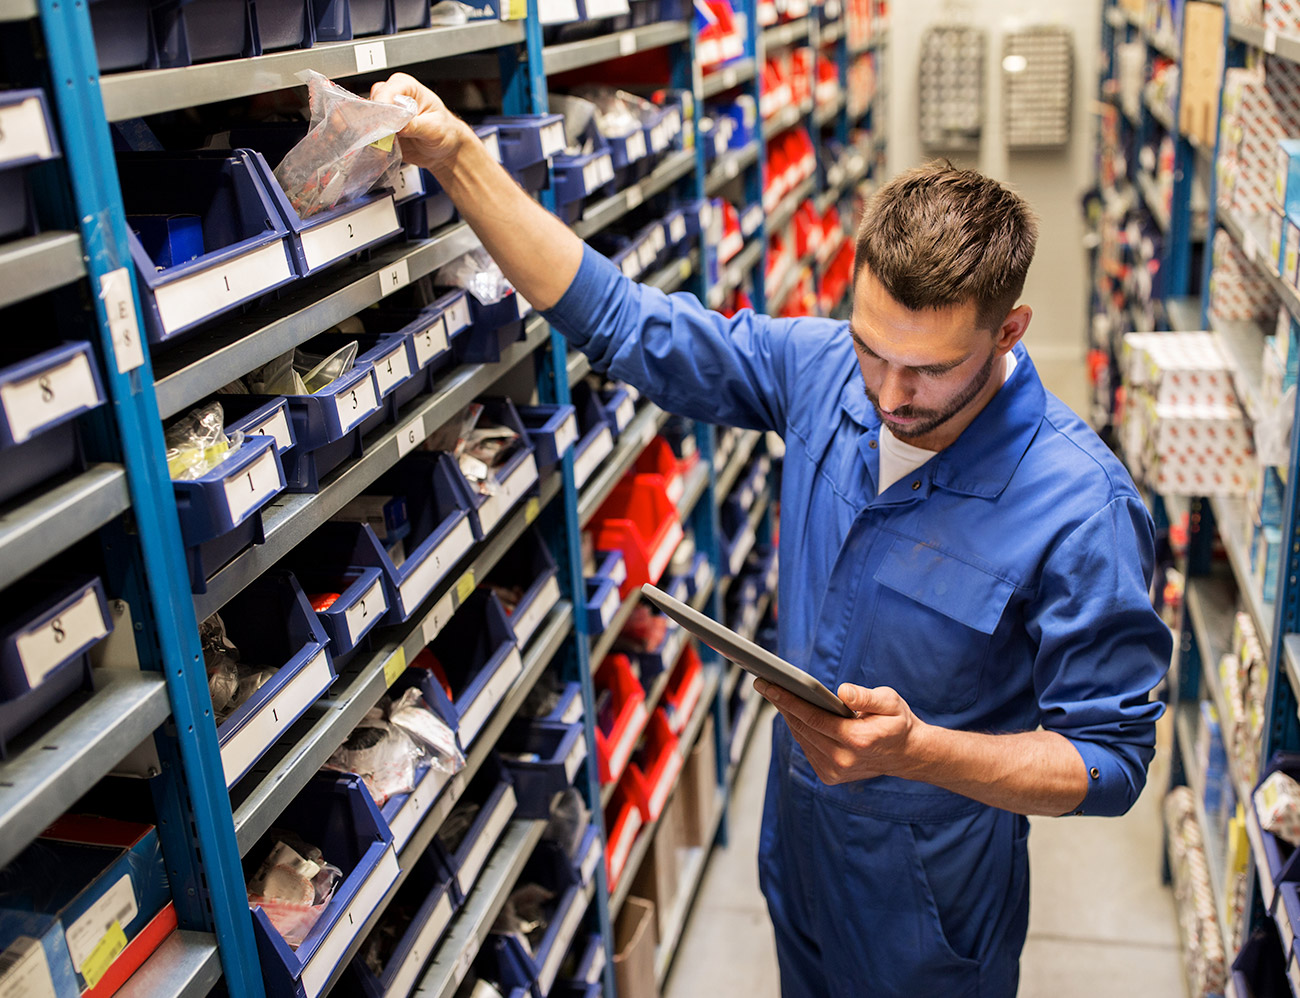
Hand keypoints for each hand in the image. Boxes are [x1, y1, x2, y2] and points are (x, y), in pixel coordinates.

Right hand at [369, 73, 471, 173]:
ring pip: (368, 118)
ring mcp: (386, 113)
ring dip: (374, 133)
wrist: (445, 150)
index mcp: (407, 87)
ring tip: (387, 144)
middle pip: (373, 103)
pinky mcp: (382, 129)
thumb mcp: (435, 128)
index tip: (386, 123)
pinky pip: (371, 134)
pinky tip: (384, 149)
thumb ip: (415, 125)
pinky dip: (374, 142)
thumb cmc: (445, 131)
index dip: (384, 106)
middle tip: (385, 135)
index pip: (387, 91)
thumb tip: (398, 126)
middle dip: (377, 120)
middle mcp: (393, 97)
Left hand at [754, 680, 923, 785]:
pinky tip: (794, 714)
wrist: (905, 754)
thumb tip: (842, 692)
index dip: (788, 701)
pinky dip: (800, 730)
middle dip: (782, 704)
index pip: (814, 718)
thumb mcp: (890, 702)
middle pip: (802, 728)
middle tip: (766, 684)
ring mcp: (835, 772)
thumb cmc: (897, 723)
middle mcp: (843, 760)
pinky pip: (807, 748)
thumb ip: (866, 697)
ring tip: (777, 695)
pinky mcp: (830, 776)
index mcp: (858, 741)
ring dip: (789, 717)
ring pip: (802, 739)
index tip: (769, 685)